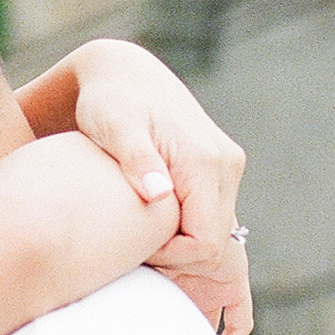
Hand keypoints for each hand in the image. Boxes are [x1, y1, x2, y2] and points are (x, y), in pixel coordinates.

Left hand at [56, 41, 251, 334]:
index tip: (133, 251)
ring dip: (182, 250)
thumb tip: (159, 195)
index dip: (171, 258)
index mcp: (206, 161)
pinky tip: (158, 244)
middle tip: (130, 257)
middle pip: (215, 243)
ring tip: (140, 251)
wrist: (122, 74)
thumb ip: (136, 159)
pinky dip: (189, 238)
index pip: (205, 240)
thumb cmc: (108, 100)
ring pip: (215, 234)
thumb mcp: (114, 125)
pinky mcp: (215, 173)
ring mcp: (225, 169)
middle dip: (177, 261)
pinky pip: (211, 220)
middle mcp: (225, 166)